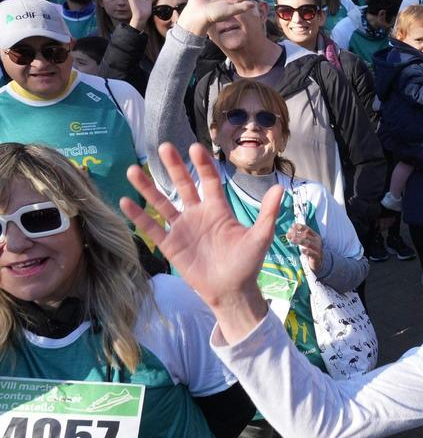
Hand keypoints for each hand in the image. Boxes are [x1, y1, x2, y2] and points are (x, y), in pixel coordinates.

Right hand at [121, 143, 279, 333]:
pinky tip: (125, 201)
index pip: (209, 181)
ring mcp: (182, 229)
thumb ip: (268, 213)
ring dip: (148, 187)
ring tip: (134, 169)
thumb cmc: (248, 264)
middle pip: (183, 185)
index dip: (202, 165)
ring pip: (162, 203)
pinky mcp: (171, 245)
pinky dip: (139, 216)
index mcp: (218, 210)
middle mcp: (198, 215)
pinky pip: (152, 228)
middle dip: (174, 167)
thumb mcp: (260, 237)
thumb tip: (280, 188)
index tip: (195, 148)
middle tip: (164, 146)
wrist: (232, 291)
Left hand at [287, 224, 324, 271]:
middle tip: (288, 235)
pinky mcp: (316, 257)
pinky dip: (307, 252)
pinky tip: (302, 250)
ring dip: (300, 241)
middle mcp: (317, 241)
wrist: (317, 262)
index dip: (300, 227)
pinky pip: (312, 254)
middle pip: (306, 236)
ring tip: (292, 240)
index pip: (308, 229)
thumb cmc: (310, 249)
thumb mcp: (306, 241)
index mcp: (315, 236)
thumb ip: (299, 235)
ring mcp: (317, 249)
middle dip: (296, 234)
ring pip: (308, 244)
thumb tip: (290, 229)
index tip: (293, 226)